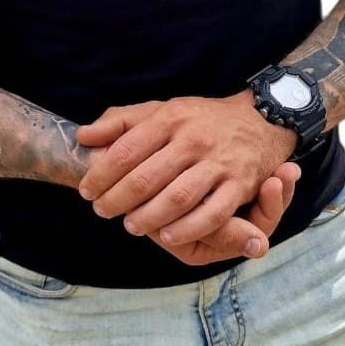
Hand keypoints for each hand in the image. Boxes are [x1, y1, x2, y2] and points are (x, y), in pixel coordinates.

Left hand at [75, 94, 297, 247]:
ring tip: (130, 225)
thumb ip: (122, 121)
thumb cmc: (201, 119)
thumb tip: (83, 136)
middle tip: (102, 211)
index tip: (85, 190)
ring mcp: (218, 163)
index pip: (127, 149)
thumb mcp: (163, 109)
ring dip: (148, 217)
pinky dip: (186, 229)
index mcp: (171, 118)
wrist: (261, 119)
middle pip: (147, 177)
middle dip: (118, 200)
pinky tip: (166, 236)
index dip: (101, 174)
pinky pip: (211, 214)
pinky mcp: (239, 185)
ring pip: (176, 198)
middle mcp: (193, 139)